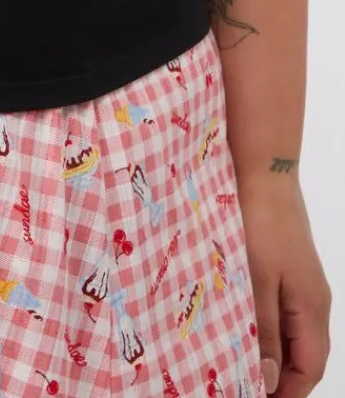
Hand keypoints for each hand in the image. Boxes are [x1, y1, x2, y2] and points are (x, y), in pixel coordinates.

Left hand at [238, 176, 331, 395]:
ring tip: (230, 358)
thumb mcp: (256, 280)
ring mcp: (300, 282)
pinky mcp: (285, 266)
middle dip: (275, 376)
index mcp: (312, 309)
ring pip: (289, 332)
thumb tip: (268, 378)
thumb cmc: (260, 221)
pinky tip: (234, 322)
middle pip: (301, 356)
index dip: (285, 393)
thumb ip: (262, 329)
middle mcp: (312, 300)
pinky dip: (261, 323)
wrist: (263, 169)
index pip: (309, 371)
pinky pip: (279, 308)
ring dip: (266, 350)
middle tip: (235, 381)